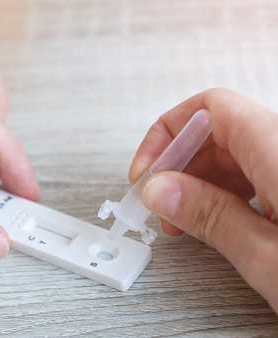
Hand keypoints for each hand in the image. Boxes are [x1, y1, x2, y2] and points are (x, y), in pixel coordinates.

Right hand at [130, 88, 277, 310]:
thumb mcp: (274, 260)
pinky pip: (257, 174)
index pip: (212, 108)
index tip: (148, 172)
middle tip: (157, 204)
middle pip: (221, 130)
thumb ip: (213, 218)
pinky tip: (215, 223)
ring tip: (180, 221)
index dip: (169, 133)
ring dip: (198, 180)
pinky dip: (225, 193)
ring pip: (236, 154)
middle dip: (178, 163)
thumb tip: (162, 189)